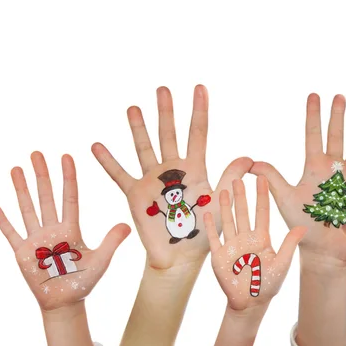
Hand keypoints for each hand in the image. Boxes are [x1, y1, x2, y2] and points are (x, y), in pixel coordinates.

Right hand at [0, 152, 130, 310]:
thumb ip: (111, 242)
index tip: (66, 156)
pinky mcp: (23, 253)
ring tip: (16, 168)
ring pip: (28, 208)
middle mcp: (53, 229)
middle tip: (37, 153)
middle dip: (42, 175)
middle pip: (46, 196)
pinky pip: (11, 233)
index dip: (68, 177)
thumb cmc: (84, 282)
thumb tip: (127, 225)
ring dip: (22, 189)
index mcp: (71, 228)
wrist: (65, 302)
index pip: (69, 197)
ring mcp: (37, 239)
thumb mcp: (101, 260)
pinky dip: (3, 220)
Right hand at [92, 85, 252, 268]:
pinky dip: (108, 161)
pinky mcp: (136, 194)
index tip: (199, 88)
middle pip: (169, 134)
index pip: (198, 133)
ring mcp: (152, 179)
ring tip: (134, 108)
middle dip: (166, 112)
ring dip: (138, 128)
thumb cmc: (203, 232)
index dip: (199, 110)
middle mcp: (172, 169)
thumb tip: (249, 158)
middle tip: (163, 89)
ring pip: (144, 147)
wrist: (180, 257)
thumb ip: (230, 178)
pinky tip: (96, 146)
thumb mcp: (220, 202)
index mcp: (195, 169)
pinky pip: (119, 175)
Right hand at [205, 177, 306, 310]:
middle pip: (243, 212)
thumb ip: (289, 245)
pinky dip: (211, 225)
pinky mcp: (219, 255)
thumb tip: (302, 227)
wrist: (250, 303)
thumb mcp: (282, 264)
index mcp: (262, 238)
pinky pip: (214, 237)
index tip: (262, 178)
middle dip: (241, 196)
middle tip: (238, 177)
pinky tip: (208, 212)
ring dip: (226, 206)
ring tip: (224, 189)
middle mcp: (246, 238)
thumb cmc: (268, 285)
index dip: (262, 195)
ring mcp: (232, 245)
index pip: (262, 212)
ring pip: (228, 221)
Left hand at [251, 94, 345, 264]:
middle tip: (338, 96)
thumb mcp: (284, 198)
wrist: (323, 246)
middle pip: (336, 136)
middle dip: (337, 116)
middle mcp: (333, 168)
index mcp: (314, 166)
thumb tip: (251, 163)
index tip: (314, 95)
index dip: (313, 115)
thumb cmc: (302, 222)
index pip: (313, 134)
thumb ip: (271, 178)